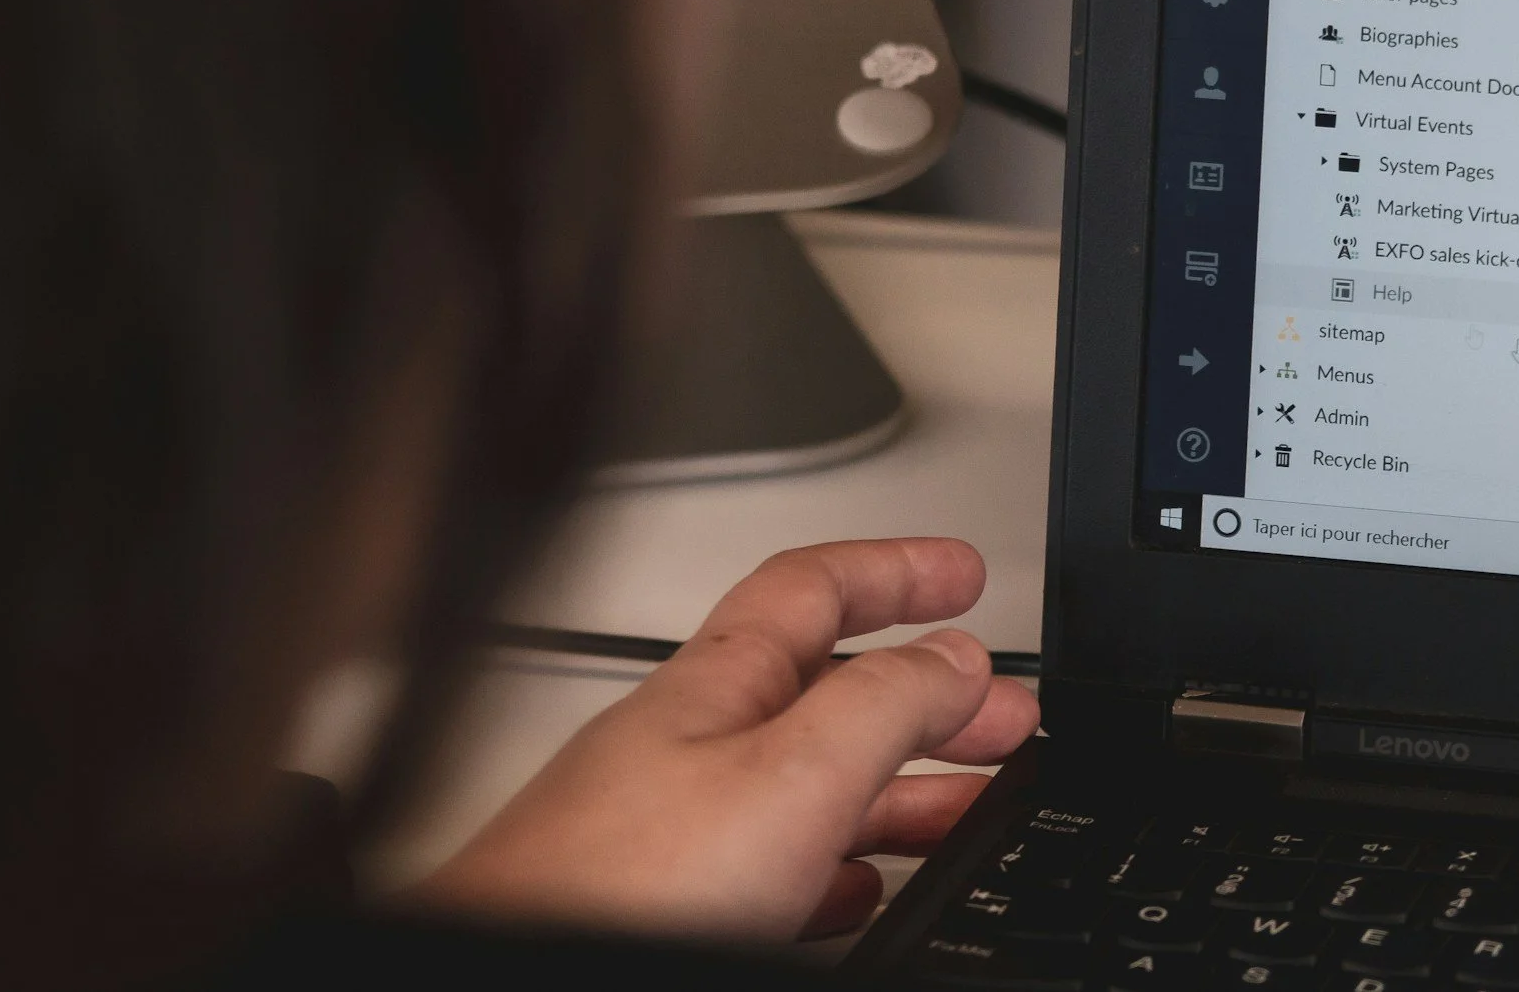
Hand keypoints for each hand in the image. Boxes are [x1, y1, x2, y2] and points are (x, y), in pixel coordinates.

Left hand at [411, 538, 1038, 940]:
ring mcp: (673, 828)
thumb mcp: (792, 772)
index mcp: (718, 685)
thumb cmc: (613, 891)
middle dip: (930, 696)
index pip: (815, 585)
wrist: (517, 980)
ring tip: (969, 804)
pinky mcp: (667, 908)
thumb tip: (958, 657)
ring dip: (902, 788)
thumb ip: (885, 704)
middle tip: (1002, 711)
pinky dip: (841, 866)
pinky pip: (776, 867)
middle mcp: (691, 745)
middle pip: (829, 690)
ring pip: (812, 785)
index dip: (897, 568)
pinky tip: (860, 888)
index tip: (963, 573)